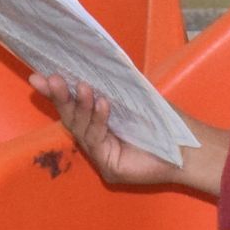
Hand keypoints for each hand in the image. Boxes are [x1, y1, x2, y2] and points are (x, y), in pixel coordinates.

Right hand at [33, 75, 225, 195]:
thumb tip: (92, 61)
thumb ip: (113, 86)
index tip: (40, 76)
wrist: (189, 147)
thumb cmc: (165, 121)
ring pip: (81, 129)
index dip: (57, 92)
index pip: (74, 106)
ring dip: (80, 105)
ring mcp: (102, 156)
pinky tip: (103, 104)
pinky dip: (98, 120)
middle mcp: (98, 141)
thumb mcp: (134, 98)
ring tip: (81, 86)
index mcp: (100, 123)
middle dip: (60, 97)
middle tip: (49, 78)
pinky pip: (97, 142)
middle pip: (71, 118)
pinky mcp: (110, 168)